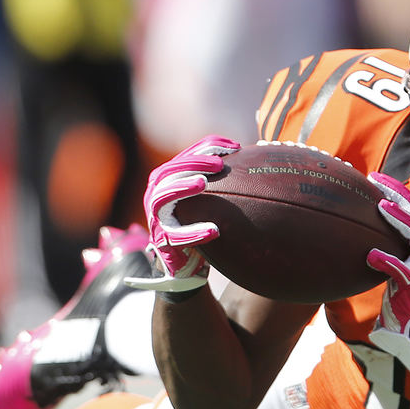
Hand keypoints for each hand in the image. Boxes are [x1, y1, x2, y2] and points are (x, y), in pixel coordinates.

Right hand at [125, 135, 240, 292]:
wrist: (184, 261)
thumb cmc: (199, 222)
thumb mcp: (208, 199)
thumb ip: (222, 179)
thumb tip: (253, 156)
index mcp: (168, 179)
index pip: (187, 155)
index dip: (208, 147)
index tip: (235, 148)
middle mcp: (156, 193)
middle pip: (171, 170)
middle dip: (194, 164)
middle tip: (218, 164)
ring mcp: (156, 217)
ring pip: (163, 197)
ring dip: (182, 187)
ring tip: (202, 183)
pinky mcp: (162, 240)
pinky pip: (176, 236)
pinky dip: (194, 232)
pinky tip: (215, 231)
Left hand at [365, 172, 409, 395]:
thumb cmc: (408, 293)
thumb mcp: (406, 263)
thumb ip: (397, 244)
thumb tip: (370, 226)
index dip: (398, 191)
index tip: (378, 179)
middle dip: (397, 193)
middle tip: (375, 180)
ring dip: (398, 219)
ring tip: (380, 206)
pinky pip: (400, 268)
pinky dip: (386, 261)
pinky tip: (371, 256)